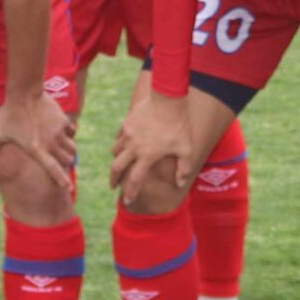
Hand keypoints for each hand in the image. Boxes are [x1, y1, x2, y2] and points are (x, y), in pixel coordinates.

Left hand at [0, 90, 76, 189]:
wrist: (24, 93)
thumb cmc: (9, 114)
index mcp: (36, 150)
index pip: (52, 169)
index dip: (61, 180)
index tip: (67, 188)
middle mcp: (50, 144)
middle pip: (67, 160)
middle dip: (65, 164)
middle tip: (61, 162)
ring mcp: (59, 132)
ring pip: (72, 148)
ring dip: (69, 151)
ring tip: (64, 150)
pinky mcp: (63, 121)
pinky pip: (72, 132)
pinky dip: (69, 135)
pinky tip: (62, 132)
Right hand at [109, 92, 194, 206]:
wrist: (167, 99)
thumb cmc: (179, 125)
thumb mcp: (186, 148)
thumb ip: (184, 167)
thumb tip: (180, 183)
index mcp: (147, 156)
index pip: (135, 180)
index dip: (130, 192)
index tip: (127, 201)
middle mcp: (134, 147)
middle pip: (117, 168)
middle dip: (114, 179)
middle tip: (114, 186)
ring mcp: (128, 134)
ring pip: (115, 151)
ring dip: (117, 160)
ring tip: (120, 164)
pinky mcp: (127, 123)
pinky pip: (119, 137)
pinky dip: (120, 144)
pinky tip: (124, 144)